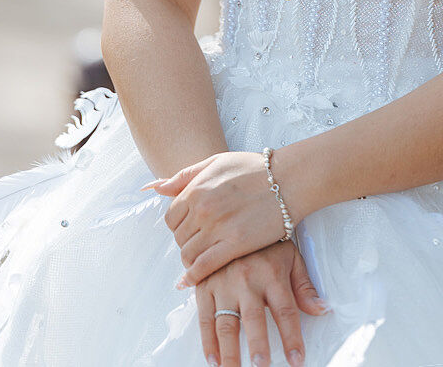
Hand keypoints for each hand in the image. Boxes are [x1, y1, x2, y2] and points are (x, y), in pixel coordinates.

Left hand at [149, 151, 291, 286]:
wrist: (288, 180)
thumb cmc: (254, 168)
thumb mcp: (214, 162)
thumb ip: (183, 177)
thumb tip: (155, 188)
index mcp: (196, 190)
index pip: (170, 218)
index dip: (178, 227)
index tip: (188, 230)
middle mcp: (202, 210)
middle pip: (179, 237)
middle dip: (186, 243)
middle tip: (198, 245)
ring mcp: (218, 228)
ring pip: (188, 254)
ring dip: (191, 260)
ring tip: (200, 260)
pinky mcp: (236, 245)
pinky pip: (205, 266)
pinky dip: (195, 276)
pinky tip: (193, 280)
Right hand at [196, 239, 330, 366]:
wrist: (232, 213)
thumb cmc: (265, 241)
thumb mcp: (290, 257)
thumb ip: (305, 286)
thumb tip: (322, 310)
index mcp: (271, 273)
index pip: (285, 311)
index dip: (292, 338)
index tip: (297, 360)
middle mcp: (246, 279)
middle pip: (254, 319)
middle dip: (258, 346)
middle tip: (261, 366)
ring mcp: (222, 282)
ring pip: (226, 322)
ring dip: (229, 350)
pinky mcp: (204, 285)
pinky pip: (204, 316)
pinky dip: (207, 340)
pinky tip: (212, 359)